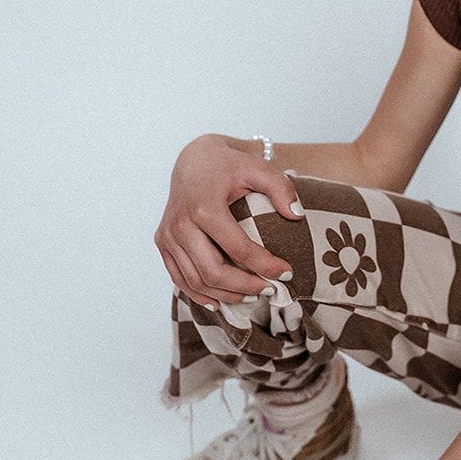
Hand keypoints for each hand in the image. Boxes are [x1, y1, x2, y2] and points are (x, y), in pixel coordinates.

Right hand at [153, 134, 302, 307]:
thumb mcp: (258, 167)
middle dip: (245, 286)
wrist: (193, 158)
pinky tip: (220, 301)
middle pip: (213, 272)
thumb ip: (281, 188)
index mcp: (204, 208)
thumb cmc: (228, 164)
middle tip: (270, 290)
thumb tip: (298, 216)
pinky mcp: (162, 242)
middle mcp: (181, 224)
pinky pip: (178, 277)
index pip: (239, 249)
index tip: (287, 273)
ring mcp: (168, 235)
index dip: (265, 266)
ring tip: (252, 297)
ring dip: (225, 294)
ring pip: (195, 280)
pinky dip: (198, 294)